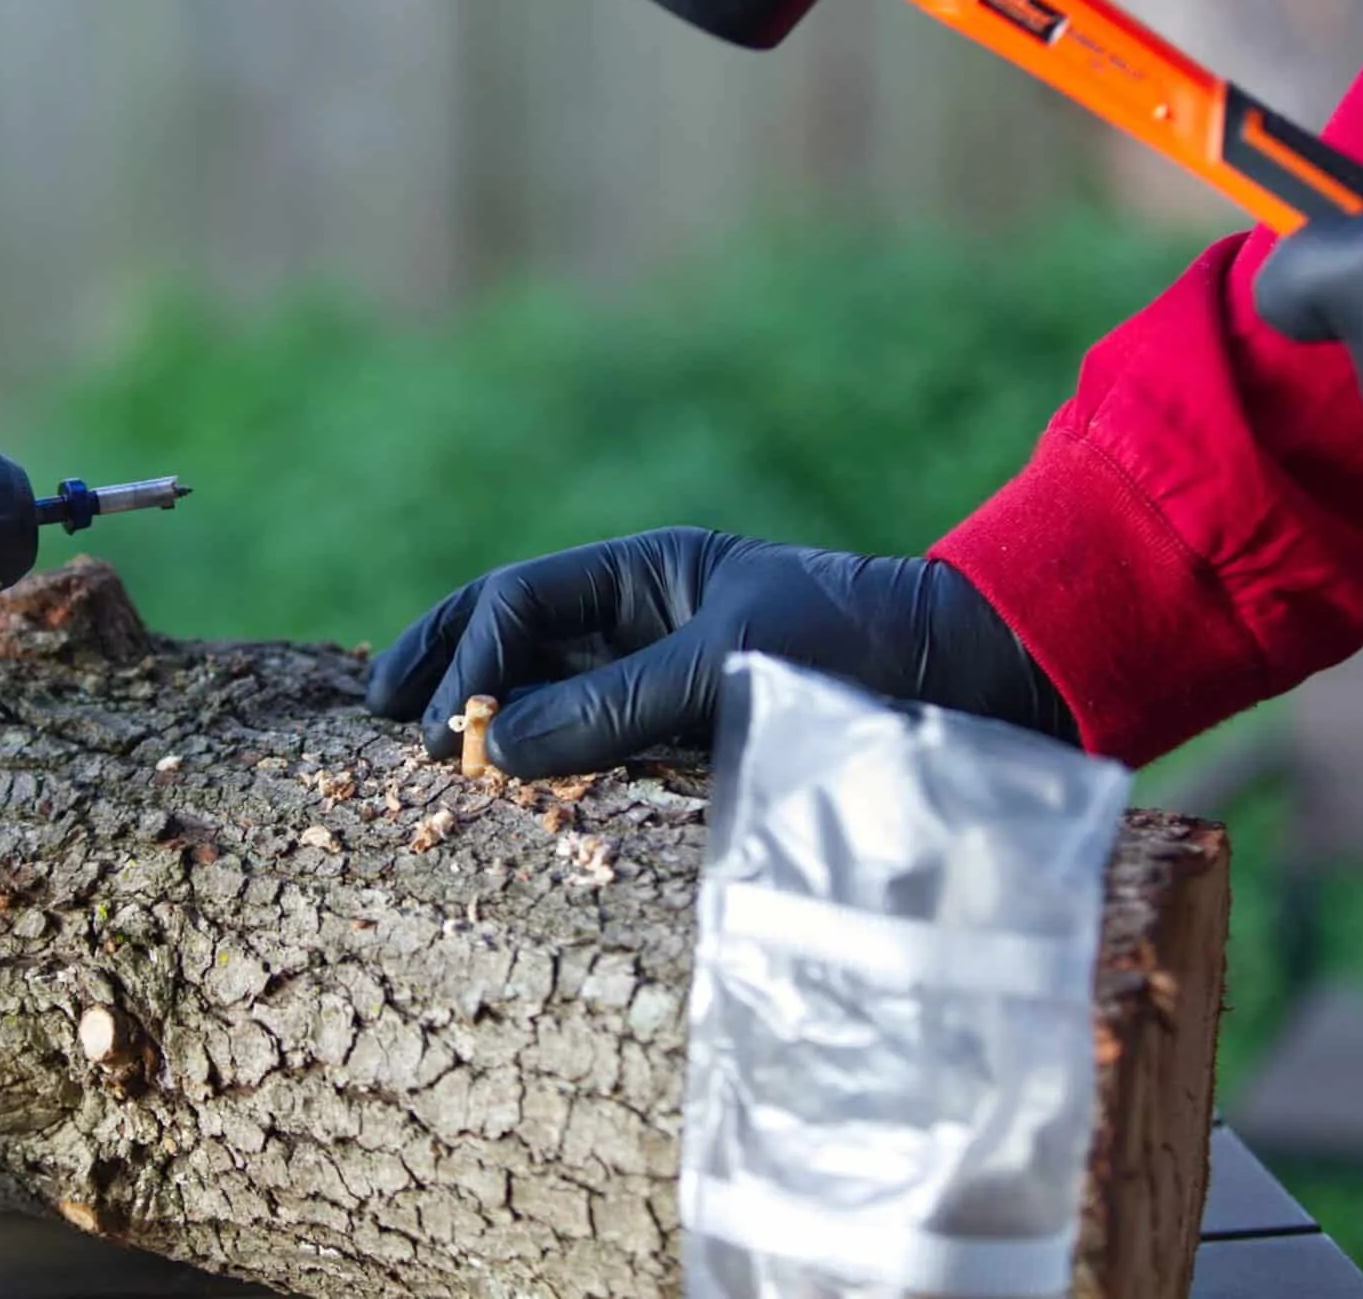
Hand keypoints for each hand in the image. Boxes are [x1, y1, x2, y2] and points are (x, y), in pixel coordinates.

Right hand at [363, 527, 1073, 777]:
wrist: (979, 684)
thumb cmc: (862, 650)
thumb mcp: (733, 667)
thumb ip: (615, 706)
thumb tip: (501, 745)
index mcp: (649, 572)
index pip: (524, 600)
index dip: (467, 655)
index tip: (442, 727)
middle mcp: (644, 620)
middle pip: (514, 637)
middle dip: (447, 671)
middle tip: (384, 724)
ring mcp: (663, 680)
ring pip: (545, 692)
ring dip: (485, 720)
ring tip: (424, 758)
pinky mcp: (689, 740)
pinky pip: (594, 745)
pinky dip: (542, 763)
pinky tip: (509, 790)